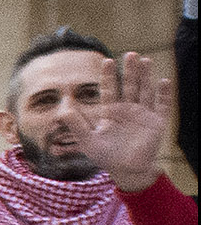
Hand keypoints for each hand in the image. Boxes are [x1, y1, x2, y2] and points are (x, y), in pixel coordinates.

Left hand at [76, 49, 171, 192]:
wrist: (126, 170)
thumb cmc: (106, 156)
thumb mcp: (88, 142)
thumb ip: (77, 126)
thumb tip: (62, 111)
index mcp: (110, 111)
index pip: (109, 89)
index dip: (108, 76)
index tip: (107, 60)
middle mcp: (127, 109)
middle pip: (128, 85)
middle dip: (129, 70)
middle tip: (130, 54)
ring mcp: (143, 114)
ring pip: (144, 91)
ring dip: (146, 76)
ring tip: (145, 60)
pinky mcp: (157, 122)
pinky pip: (162, 106)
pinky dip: (163, 95)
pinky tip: (162, 82)